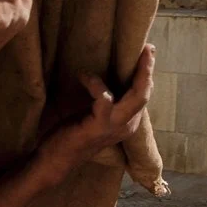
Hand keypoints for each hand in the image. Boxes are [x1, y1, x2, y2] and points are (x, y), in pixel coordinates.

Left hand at [39, 44, 155, 178]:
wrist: (58, 158)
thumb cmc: (74, 134)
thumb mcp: (96, 114)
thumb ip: (107, 101)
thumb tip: (108, 75)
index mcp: (128, 122)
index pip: (143, 96)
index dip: (146, 74)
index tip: (147, 53)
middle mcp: (127, 126)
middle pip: (145, 94)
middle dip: (148, 69)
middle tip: (148, 48)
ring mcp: (115, 126)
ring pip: (137, 96)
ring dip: (140, 73)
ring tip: (135, 55)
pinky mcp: (99, 125)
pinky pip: (105, 98)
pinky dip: (95, 83)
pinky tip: (84, 76)